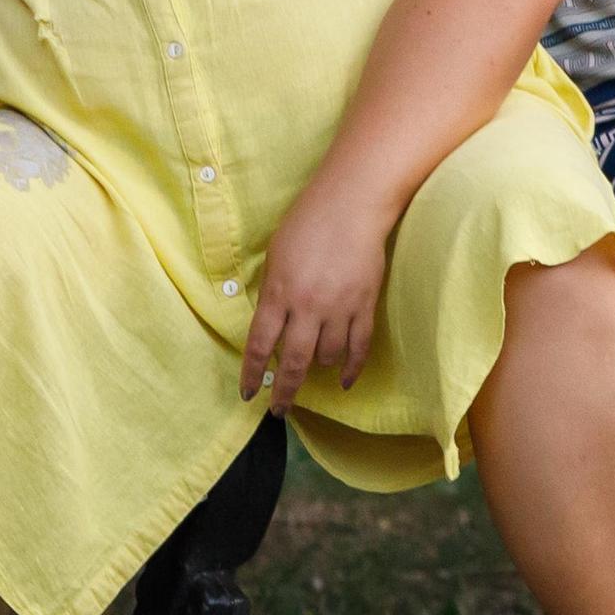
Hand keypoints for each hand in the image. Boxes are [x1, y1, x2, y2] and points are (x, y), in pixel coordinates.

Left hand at [240, 180, 392, 409]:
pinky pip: (359, 347)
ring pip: (326, 357)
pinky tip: (344, 381)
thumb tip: (271, 327)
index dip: (253, 374)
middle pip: (293, 362)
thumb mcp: (276, 257)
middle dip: (284, 391)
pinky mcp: (365, 305)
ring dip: (317, 367)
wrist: (352, 205)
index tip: (249, 393)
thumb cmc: (307, 223)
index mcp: (279, 292)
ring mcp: (339, 308)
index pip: (260, 345)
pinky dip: (351, 368)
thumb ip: (273, 294)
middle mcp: (308, 306)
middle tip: (279, 410)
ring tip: (313, 368)